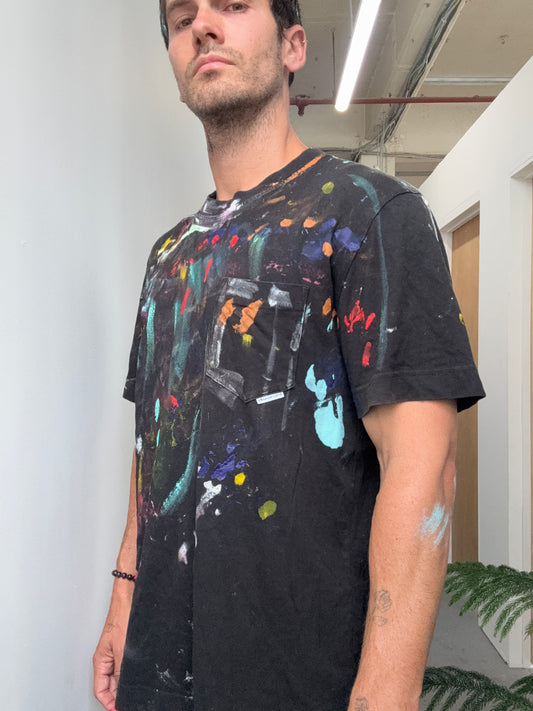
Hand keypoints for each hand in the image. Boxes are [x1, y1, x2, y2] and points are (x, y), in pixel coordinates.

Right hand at [93, 585, 132, 709]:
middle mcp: (108, 658)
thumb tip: (125, 690)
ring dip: (126, 686)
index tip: (119, 709)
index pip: (100, 690)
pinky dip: (132, 675)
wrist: (130, 598)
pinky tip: (141, 677)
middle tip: (130, 703)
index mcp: (101, 660)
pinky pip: (127, 667)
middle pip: (110, 686)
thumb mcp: (123, 649)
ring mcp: (118, 652)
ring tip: (136, 693)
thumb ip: (123, 671)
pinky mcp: (127, 647)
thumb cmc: (123, 616)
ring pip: (119, 677)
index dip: (109, 703)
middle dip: (118, 697)